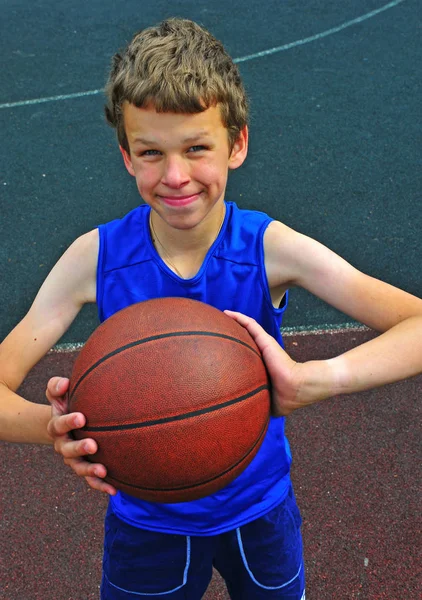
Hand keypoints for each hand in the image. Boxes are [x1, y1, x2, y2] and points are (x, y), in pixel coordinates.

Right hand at [46, 377, 116, 494]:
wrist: (71, 422)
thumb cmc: (69, 403)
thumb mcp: (59, 393)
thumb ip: (57, 386)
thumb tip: (64, 384)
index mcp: (57, 426)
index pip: (58, 424)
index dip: (68, 422)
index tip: (82, 417)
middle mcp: (63, 444)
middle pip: (68, 449)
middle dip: (79, 448)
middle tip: (92, 445)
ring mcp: (74, 459)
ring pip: (79, 467)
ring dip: (90, 471)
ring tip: (102, 470)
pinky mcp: (86, 468)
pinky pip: (92, 481)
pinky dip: (101, 486)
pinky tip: (114, 489)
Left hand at [225, 311, 331, 414]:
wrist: (296, 388)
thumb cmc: (283, 397)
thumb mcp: (265, 401)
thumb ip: (255, 404)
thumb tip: (241, 418)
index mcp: (260, 367)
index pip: (244, 357)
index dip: (234, 354)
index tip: (218, 353)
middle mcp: (261, 354)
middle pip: (244, 340)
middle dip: (231, 333)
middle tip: (216, 329)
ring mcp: (264, 345)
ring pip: (246, 328)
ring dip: (234, 321)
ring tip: (221, 316)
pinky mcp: (265, 340)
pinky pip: (250, 325)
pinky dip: (239, 317)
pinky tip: (228, 313)